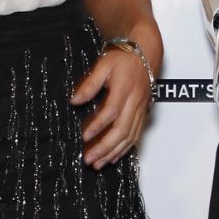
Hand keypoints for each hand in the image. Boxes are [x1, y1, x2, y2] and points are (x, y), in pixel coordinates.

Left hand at [73, 48, 153, 169]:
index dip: (98, 125)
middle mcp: (135, 102)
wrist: (144, 54)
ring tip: (98, 164)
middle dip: (105, 147)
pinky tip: (113, 157)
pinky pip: (135, 136)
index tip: (84, 136)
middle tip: (89, 159)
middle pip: (121, 130)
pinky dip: (124, 149)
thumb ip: (89, 84)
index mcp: (124, 89)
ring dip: (113, 152)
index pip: (111, 111)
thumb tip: (74, 100)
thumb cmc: (121, 59)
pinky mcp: (143, 114)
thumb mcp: (103, 65)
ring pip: (129, 136)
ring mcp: (140, 110)